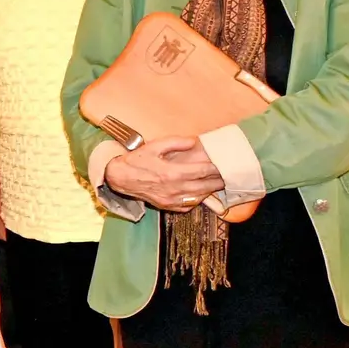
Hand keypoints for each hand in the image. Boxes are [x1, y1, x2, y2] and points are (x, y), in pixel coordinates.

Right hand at [102, 136, 223, 212]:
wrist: (120, 178)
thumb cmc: (137, 160)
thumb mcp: (154, 146)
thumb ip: (176, 142)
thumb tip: (194, 141)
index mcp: (172, 172)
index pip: (201, 171)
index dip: (215, 168)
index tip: (224, 164)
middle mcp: (173, 188)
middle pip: (204, 186)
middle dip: (218, 180)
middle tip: (228, 175)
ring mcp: (171, 199)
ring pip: (198, 197)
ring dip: (211, 190)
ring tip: (220, 184)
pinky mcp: (167, 206)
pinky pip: (188, 205)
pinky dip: (198, 199)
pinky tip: (202, 193)